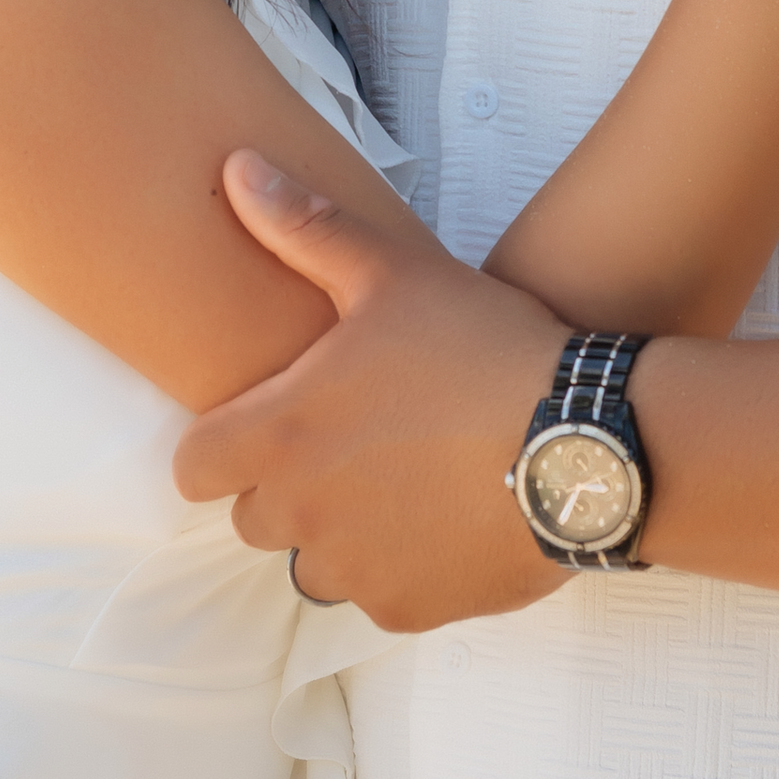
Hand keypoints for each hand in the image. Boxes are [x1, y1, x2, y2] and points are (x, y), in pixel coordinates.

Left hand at [174, 155, 569, 629]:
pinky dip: (402, 571)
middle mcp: (302, 514)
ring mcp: (355, 568)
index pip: (193, 469)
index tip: (265, 428)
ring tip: (406, 484)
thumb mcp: (392, 275)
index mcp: (281, 434)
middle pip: (254, 519)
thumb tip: (236, 170)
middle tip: (355, 445)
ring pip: (315, 564)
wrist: (586, 439)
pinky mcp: (408, 608)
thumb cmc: (482, 349)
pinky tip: (449, 522)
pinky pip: (380, 597)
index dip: (220, 448)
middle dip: (289, 489)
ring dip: (342, 535)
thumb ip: (304, 229)